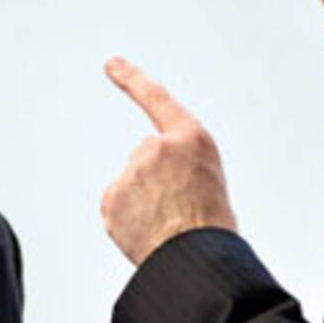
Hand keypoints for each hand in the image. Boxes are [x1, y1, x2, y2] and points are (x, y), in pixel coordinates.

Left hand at [101, 57, 236, 264]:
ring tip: (169, 224)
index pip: (156, 99)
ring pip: (132, 184)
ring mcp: (132, 171)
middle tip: (179, 207)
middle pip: (146, 158)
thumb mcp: (210, 177)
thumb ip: (181, 164)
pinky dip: (128, 218)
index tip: (111, 64)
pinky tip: (148, 232)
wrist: (196, 258)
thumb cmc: (212, 225)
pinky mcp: (112, 197)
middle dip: (156, 180)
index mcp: (191, 138)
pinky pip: (118, 205)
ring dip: (144, 201)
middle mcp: (157, 146)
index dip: (132, 79)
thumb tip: (159, 180)